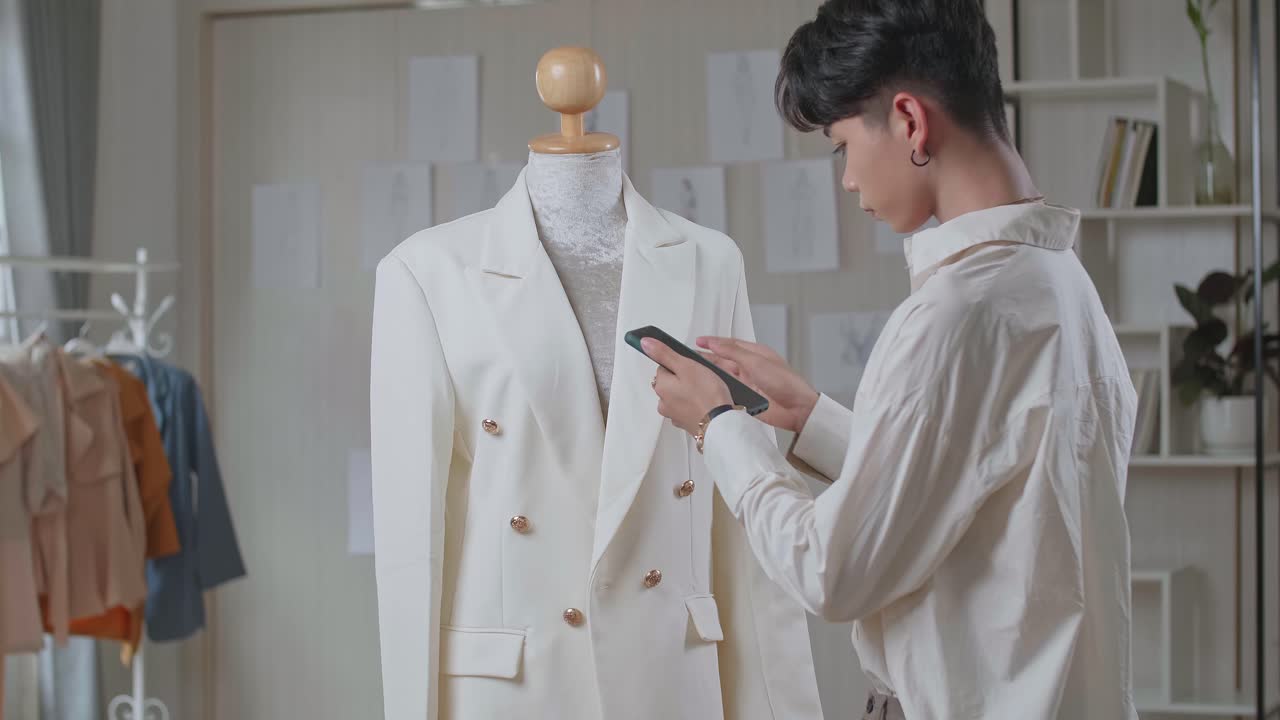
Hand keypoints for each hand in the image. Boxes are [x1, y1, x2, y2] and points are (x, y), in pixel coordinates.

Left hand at [641, 338, 733, 434]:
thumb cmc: (707, 395)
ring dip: (691, 392)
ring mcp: (675, 415)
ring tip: (707, 391)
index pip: (664, 367)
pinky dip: (696, 404)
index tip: (692, 367)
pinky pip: (689, 407)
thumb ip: (664, 353)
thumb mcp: (686, 366)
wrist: (722, 423)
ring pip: (680, 395)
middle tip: (701, 378)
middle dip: (685, 378)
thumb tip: (645, 343)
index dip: (680, 364)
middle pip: (672, 382)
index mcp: (661, 387)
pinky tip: (707, 402)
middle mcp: (663, 403)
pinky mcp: (686, 423)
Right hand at [694, 337, 819, 433]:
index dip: (712, 342)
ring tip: (691, 372)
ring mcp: (746, 384)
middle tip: (687, 357)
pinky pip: (727, 392)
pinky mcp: (745, 399)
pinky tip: (705, 390)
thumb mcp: (757, 362)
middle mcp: (748, 368)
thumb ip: (734, 352)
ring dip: (710, 375)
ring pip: (722, 377)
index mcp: (754, 354)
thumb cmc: (785, 382)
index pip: (729, 345)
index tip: (697, 341)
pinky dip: (717, 390)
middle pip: (723, 361)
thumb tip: (715, 343)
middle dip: (706, 358)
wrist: (797, 409)